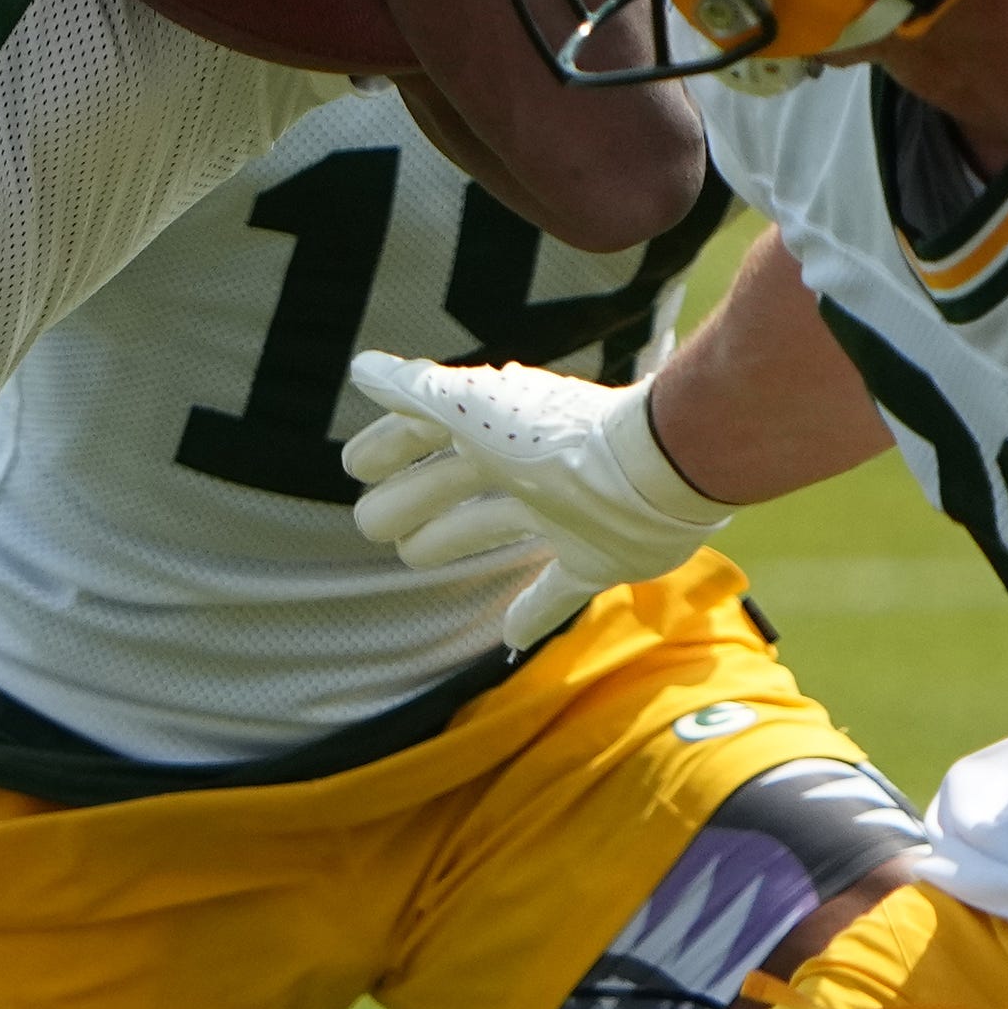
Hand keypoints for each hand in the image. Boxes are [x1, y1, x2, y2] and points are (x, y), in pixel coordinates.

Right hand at [340, 347, 723, 637]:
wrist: (654, 471)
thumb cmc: (553, 437)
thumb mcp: (468, 407)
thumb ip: (412, 391)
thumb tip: (360, 368)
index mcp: (496, 426)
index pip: (428, 431)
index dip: (389, 446)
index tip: (353, 467)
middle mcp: (528, 466)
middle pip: (455, 484)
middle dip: (412, 499)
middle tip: (370, 526)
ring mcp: (564, 513)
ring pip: (494, 526)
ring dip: (453, 539)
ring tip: (412, 556)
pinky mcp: (598, 559)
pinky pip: (558, 590)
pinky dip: (534, 613)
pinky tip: (509, 639)